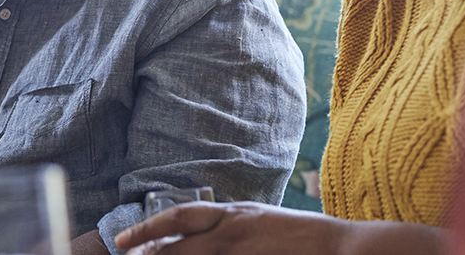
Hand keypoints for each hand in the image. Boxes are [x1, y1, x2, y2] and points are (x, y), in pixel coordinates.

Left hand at [115, 202, 345, 254]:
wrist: (342, 250)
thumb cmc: (301, 237)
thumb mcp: (258, 220)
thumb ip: (227, 226)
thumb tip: (195, 235)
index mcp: (232, 215)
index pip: (177, 218)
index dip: (145, 229)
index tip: (123, 241)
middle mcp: (232, 233)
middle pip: (176, 246)